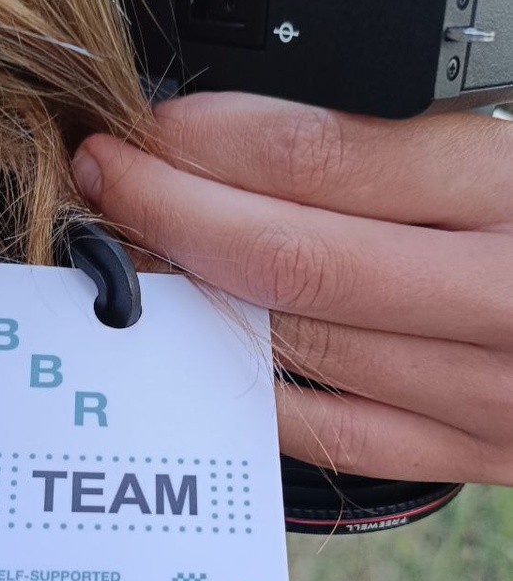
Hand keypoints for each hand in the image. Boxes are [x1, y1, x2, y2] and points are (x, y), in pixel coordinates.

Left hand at [73, 93, 512, 485]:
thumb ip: (423, 144)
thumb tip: (270, 133)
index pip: (326, 156)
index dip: (213, 139)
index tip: (148, 126)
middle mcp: (501, 295)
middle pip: (290, 255)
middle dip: (174, 212)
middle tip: (107, 180)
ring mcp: (487, 392)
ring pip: (300, 345)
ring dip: (199, 297)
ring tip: (141, 255)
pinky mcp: (477, 454)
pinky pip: (336, 433)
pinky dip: (255, 390)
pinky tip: (202, 350)